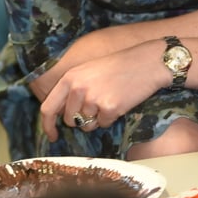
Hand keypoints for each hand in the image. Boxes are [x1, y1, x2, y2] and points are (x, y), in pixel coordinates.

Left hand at [40, 39, 169, 140]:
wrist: (149, 62)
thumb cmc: (120, 65)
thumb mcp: (90, 70)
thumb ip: (73, 89)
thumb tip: (62, 115)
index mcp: (70, 77)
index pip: (48, 108)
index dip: (48, 125)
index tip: (53, 135)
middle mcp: (78, 88)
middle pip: (69, 120)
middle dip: (81, 119)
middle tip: (98, 105)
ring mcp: (93, 99)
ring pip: (87, 125)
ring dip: (98, 118)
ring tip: (111, 99)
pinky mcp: (109, 108)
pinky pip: (104, 124)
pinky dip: (112, 117)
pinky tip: (121, 101)